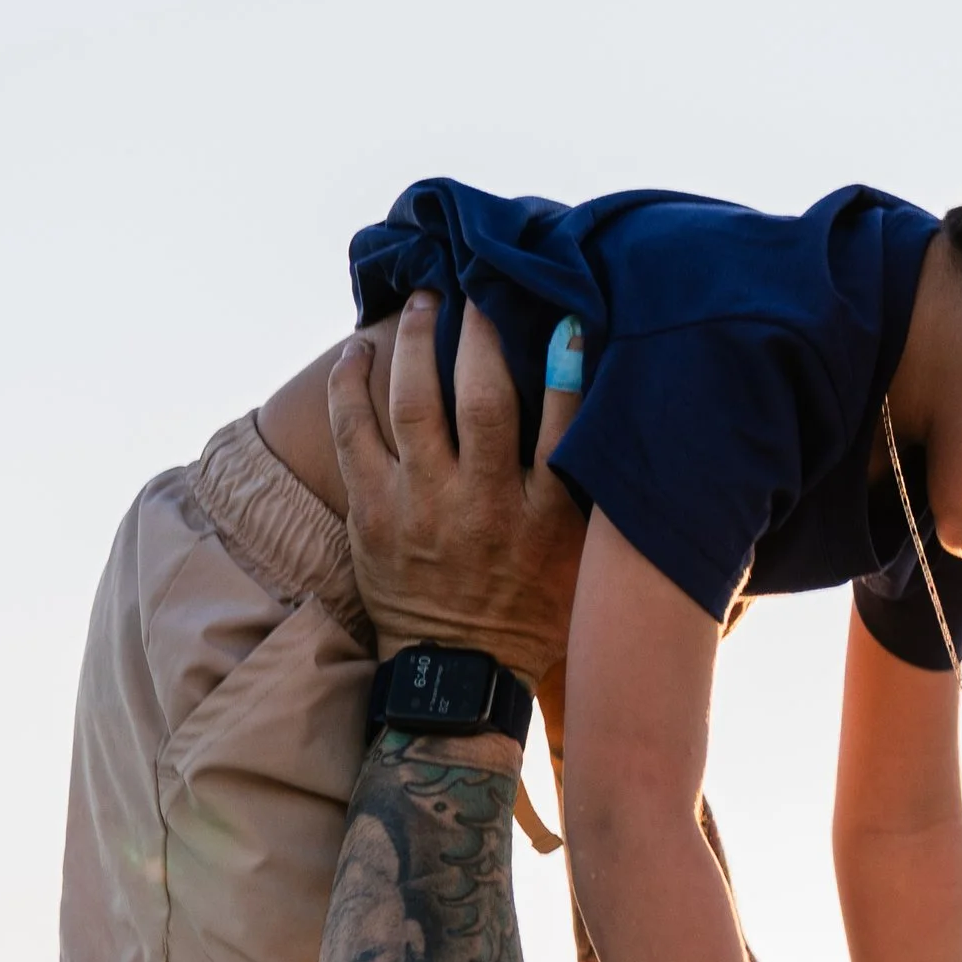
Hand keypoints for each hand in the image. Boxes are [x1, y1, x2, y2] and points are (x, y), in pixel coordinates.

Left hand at [329, 291, 585, 683]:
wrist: (459, 676)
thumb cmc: (531, 613)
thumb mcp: (579, 561)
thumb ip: (590, 495)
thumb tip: (610, 418)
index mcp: (545, 521)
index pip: (564, 426)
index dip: (566, 364)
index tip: (566, 314)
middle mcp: (484, 508)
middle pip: (487, 401)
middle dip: (483, 333)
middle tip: (479, 285)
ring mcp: (423, 509)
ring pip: (417, 405)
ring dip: (421, 343)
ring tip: (425, 302)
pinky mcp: (373, 515)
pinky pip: (354, 434)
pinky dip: (351, 386)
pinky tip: (357, 351)